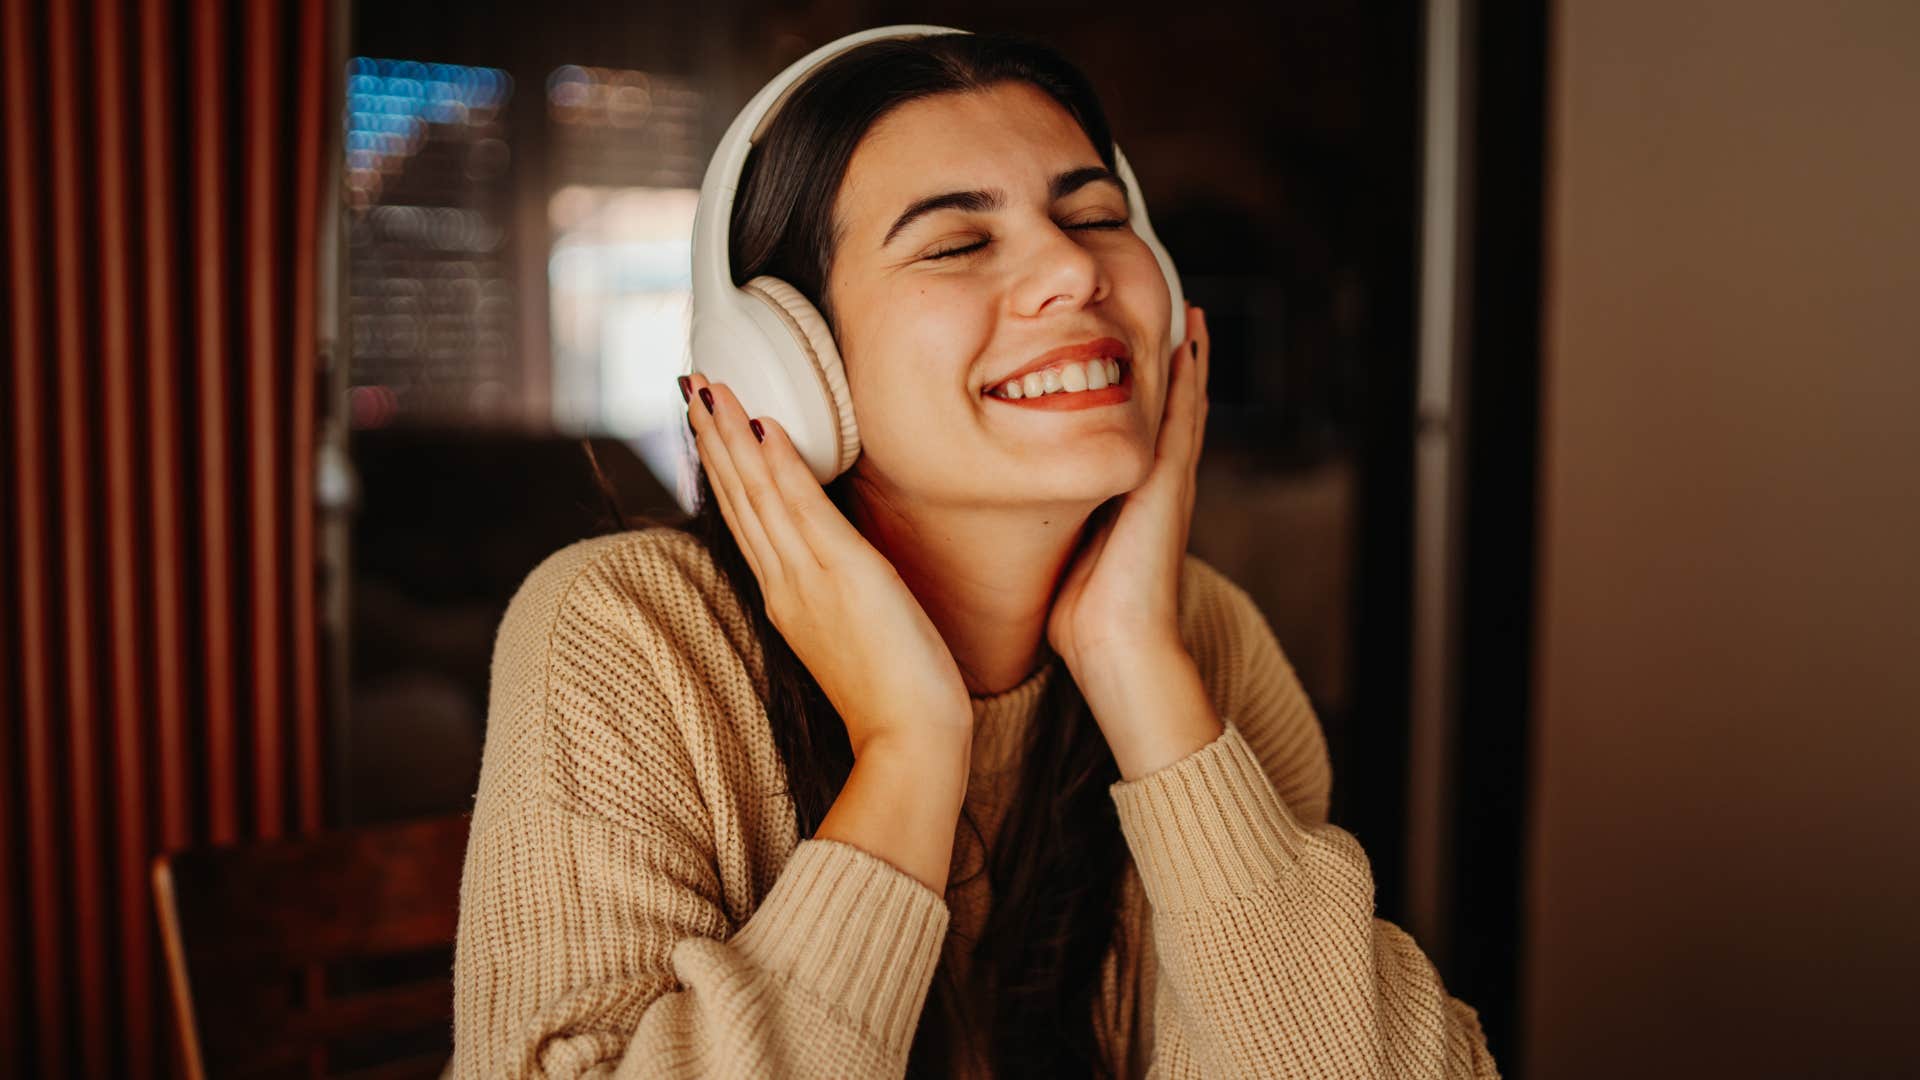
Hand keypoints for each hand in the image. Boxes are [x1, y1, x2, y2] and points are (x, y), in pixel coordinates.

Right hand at [682, 373, 974, 763]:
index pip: (747, 519)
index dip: (724, 468)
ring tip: (709, 387)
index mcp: (786, 597)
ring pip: (759, 495)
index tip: (706, 423)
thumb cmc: (892, 697)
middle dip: (713, 438)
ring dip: (732, 436)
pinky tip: (762, 426)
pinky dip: (781, 466)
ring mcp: (810, 577)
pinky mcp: (846, 573)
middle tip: (692, 384)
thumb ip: (832, 596)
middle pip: (739, 498)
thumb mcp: (852, 634)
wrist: (907, 740)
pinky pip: (804, 510)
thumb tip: (831, 565)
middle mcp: (787, 582)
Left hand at [1046, 303, 1209, 671]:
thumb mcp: (1063, 554)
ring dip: (1186, 358)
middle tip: (1169, 310)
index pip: (1136, 430)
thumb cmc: (1083, 616)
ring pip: (1182, 404)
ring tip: (1187, 311)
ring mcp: (1168, 482)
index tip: (1126, 348)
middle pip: (1167, 409)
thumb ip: (1056, 527)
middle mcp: (1155, 484)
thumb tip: (1019, 510)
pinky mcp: (1171, 484)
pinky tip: (1189, 340)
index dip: (1135, 390)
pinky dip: (1190, 378)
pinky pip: (1184, 418)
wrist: (1118, 647)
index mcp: (1129, 498)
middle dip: (1166, 363)